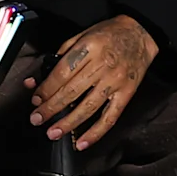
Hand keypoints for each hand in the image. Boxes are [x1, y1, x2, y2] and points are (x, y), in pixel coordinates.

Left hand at [29, 14, 155, 146]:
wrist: (141, 33)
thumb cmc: (109, 33)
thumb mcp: (82, 34)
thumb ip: (62, 55)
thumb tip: (40, 78)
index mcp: (89, 47)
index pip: (62, 73)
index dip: (46, 89)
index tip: (36, 99)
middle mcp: (102, 65)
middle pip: (71, 91)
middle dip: (51, 108)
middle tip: (37, 119)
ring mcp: (116, 81)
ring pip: (88, 107)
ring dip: (68, 123)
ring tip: (53, 133)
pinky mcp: (126, 94)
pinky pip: (110, 117)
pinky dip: (96, 133)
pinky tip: (82, 142)